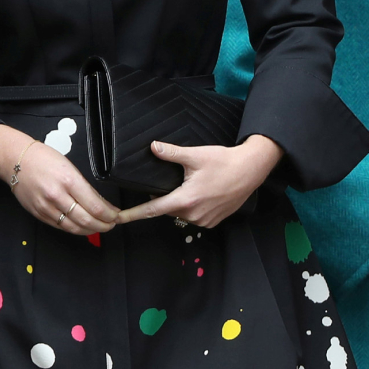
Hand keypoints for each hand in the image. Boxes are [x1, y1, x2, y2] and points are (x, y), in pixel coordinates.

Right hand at [0, 123, 118, 235]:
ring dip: (90, 230)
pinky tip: (83, 228)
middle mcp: (58, 197)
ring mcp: (46, 208)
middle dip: (103, 225)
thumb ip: (84, 186)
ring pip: (73, 227)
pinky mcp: (38, 214)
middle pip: (85, 219)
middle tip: (112, 225)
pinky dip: (74, 229)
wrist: (17, 161)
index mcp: (69, 181)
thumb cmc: (45, 159)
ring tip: (101, 228)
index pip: (95, 205)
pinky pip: (60, 226)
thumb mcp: (70, 167)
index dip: (109, 214)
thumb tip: (100, 202)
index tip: (117, 215)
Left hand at [115, 134, 281, 228]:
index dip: (133, 214)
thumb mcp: (197, 155)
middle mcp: (193, 215)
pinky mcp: (213, 222)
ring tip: (196, 184)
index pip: (152, 210)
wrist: (251, 169)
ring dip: (181, 202)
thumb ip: (172, 153)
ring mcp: (204, 221)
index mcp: (185, 200)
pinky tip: (204, 193)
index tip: (117, 219)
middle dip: (167, 196)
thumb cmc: (225, 161)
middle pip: (168, 208)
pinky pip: (195, 216)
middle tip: (179, 179)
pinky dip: (194, 207)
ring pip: (181, 213)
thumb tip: (153, 147)